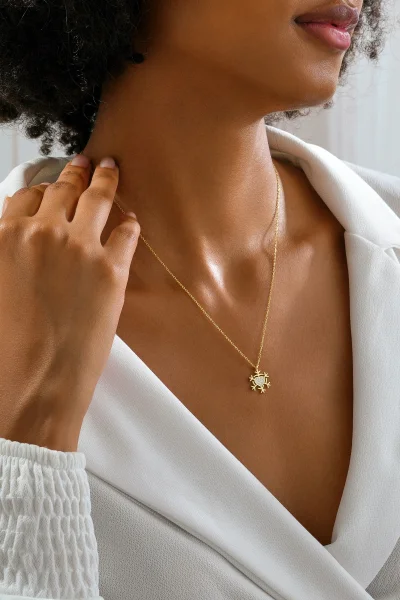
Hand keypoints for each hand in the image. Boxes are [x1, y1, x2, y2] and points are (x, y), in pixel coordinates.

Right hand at [0, 155, 139, 451]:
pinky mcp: (112, 269)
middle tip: (85, 162)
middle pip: (63, 189)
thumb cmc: (6, 346)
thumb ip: (8, 254)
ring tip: (110, 168)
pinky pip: (126, 233)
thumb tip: (18, 240)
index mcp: (6, 236)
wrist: (34, 383)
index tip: (52, 184)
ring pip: (96, 198)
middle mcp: (43, 233)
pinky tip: (132, 219)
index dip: (43, 188)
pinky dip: (130, 223)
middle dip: (75, 172)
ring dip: (105, 179)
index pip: (28, 196)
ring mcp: (80, 248)